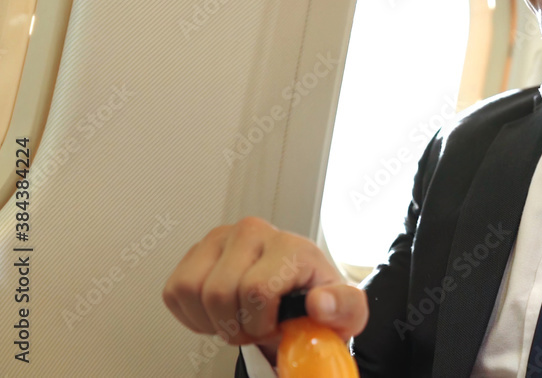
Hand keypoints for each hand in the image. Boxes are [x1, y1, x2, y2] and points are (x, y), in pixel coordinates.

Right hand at [162, 217, 368, 362]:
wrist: (299, 294)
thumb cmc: (319, 301)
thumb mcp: (346, 311)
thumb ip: (343, 307)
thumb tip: (319, 303)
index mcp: (290, 245)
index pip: (257, 289)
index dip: (260, 323)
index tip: (274, 326)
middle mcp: (253, 232)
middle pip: (220, 292)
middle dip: (235, 325)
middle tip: (253, 328)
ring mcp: (220, 238)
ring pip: (192, 290)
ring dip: (211, 320)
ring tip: (236, 320)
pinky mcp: (196, 251)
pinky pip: (174, 291)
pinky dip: (192, 315)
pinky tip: (218, 314)